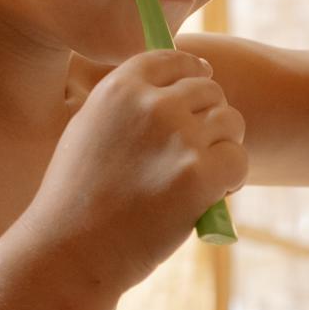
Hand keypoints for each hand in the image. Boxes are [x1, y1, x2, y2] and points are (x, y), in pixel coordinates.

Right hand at [30, 52, 249, 290]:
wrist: (70, 249)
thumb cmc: (75, 199)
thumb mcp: (88, 130)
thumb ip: (126, 105)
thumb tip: (172, 88)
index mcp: (120, 87)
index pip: (175, 59)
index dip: (194, 72)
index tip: (203, 82)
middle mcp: (152, 104)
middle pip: (210, 91)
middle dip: (211, 118)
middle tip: (199, 152)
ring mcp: (178, 138)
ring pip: (231, 122)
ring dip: (224, 147)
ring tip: (203, 177)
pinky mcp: (199, 175)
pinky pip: (238, 160)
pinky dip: (233, 178)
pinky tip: (213, 196)